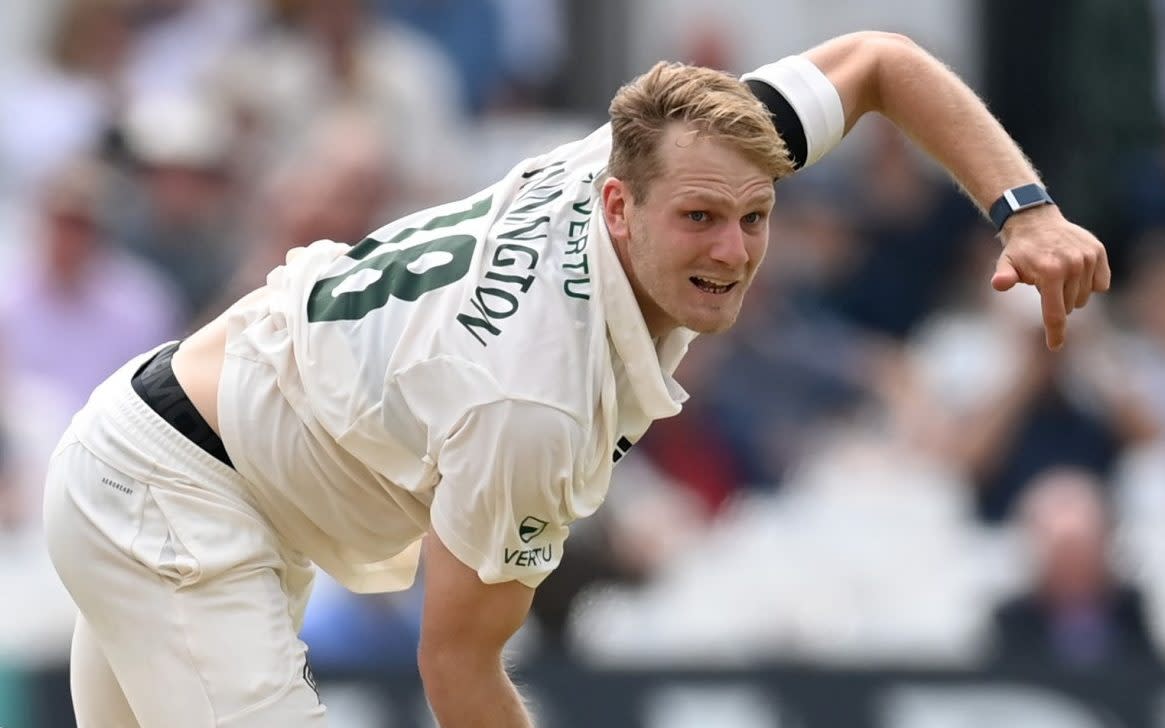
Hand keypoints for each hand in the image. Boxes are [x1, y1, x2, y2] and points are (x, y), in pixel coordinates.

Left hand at [990, 205, 1110, 349]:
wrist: (1036, 220)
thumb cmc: (1019, 249)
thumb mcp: (1005, 263)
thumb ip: (1004, 276)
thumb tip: (999, 284)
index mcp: (1050, 272)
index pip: (1055, 313)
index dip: (1056, 333)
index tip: (1055, 347)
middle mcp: (1073, 265)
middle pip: (1070, 306)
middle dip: (1057, 302)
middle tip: (1044, 283)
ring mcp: (1088, 258)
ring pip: (1085, 297)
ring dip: (1071, 292)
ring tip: (1057, 275)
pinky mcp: (1099, 252)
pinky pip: (1101, 284)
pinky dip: (1090, 283)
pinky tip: (1075, 271)